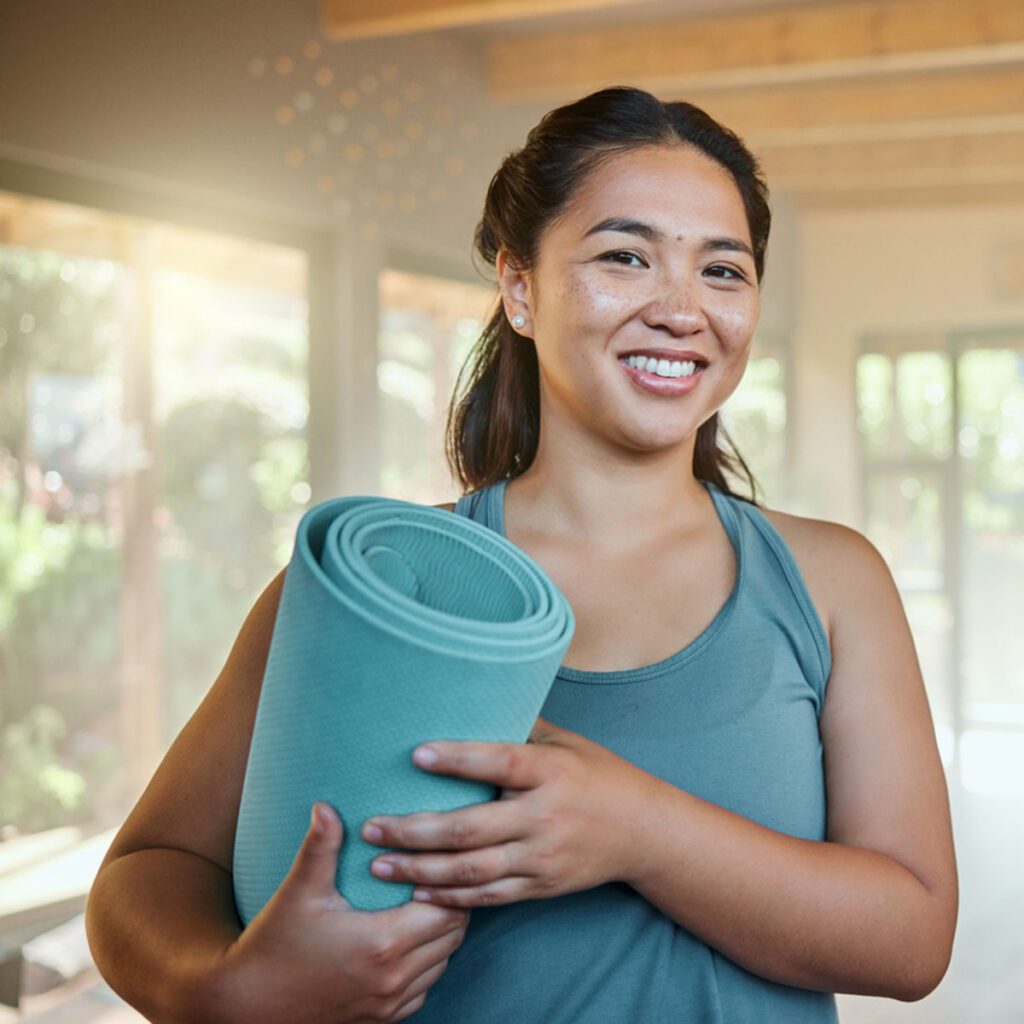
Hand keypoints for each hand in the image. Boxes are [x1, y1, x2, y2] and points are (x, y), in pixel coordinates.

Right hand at [211, 803, 469, 1023]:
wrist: (247, 1008)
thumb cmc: (274, 946)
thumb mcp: (299, 892)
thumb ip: (320, 846)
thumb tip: (326, 805)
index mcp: (382, 943)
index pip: (446, 909)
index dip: (449, 883)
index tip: (436, 862)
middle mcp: (394, 978)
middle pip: (453, 936)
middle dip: (451, 904)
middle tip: (435, 876)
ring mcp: (390, 1005)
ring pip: (443, 963)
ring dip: (441, 935)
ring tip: (425, 903)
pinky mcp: (383, 1020)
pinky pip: (424, 989)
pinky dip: (427, 965)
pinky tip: (409, 941)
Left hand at [360, 718, 656, 907]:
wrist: (643, 832)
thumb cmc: (597, 774)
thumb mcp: (566, 742)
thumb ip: (520, 728)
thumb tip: (467, 696)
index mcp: (552, 771)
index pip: (501, 763)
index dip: (458, 760)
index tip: (416, 753)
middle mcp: (545, 817)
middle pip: (471, 828)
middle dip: (414, 830)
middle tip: (371, 825)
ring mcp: (542, 857)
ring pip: (471, 870)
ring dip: (419, 869)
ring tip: (378, 863)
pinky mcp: (541, 887)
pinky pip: (489, 898)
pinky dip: (450, 898)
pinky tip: (416, 890)